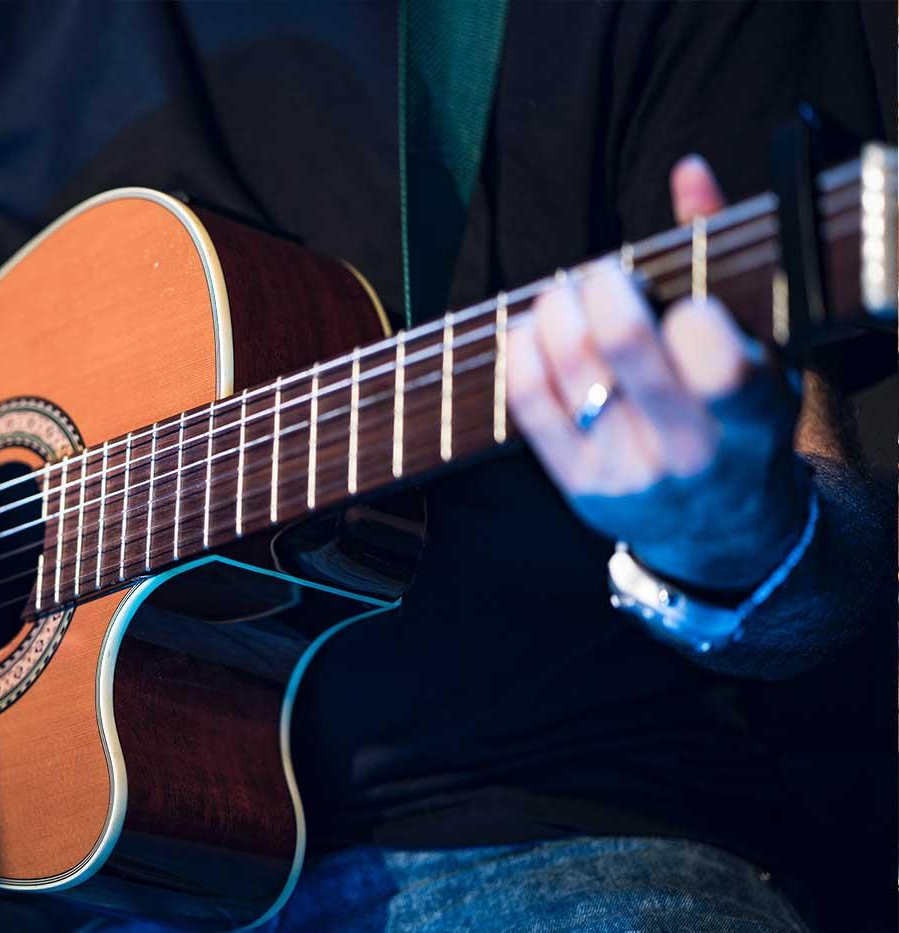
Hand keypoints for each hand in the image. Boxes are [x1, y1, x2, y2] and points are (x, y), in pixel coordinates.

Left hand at [506, 156, 810, 590]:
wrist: (727, 531)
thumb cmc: (741, 415)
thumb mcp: (763, 347)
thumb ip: (720, 255)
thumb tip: (686, 170)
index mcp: (754, 416)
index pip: (719, 362)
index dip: (687, 316)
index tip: (673, 297)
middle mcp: (692, 452)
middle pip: (625, 350)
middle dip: (603, 290)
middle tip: (599, 276)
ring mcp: (630, 473)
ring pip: (570, 370)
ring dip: (556, 312)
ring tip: (564, 295)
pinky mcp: (580, 487)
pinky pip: (529, 407)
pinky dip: (520, 353)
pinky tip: (530, 328)